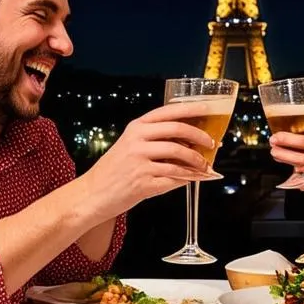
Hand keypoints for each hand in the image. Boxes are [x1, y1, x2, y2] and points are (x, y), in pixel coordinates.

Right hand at [76, 101, 217, 218]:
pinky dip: (187, 178)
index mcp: (136, 128)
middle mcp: (137, 141)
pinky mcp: (144, 182)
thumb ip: (154, 139)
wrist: (92, 194)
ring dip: (197, 162)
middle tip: (211, 142)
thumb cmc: (113, 170)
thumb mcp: (129, 145)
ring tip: (204, 166)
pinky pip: (174, 178)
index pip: (169, 112)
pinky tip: (193, 178)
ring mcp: (140, 162)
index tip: (208, 110)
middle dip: (199, 136)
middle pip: (177, 131)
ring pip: (179, 156)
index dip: (192, 110)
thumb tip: (188, 139)